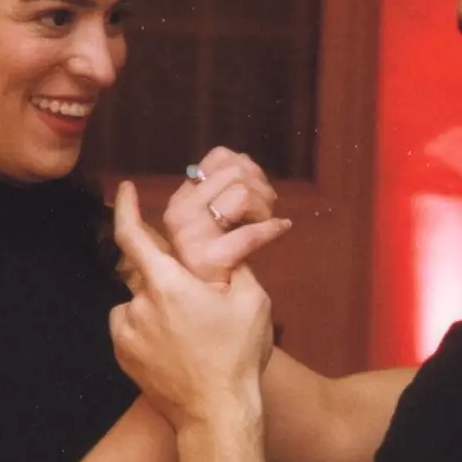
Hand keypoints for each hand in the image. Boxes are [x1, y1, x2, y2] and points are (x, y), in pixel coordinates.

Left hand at [110, 181, 274, 429]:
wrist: (217, 414)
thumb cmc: (237, 357)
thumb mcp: (253, 302)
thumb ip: (236, 265)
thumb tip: (228, 244)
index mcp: (169, 284)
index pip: (134, 236)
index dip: (127, 208)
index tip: (124, 189)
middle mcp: (140, 304)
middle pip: (145, 272)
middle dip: (168, 277)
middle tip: (197, 299)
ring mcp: (128, 332)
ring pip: (138, 301)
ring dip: (157, 304)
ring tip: (189, 330)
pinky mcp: (123, 354)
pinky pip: (131, 326)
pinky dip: (147, 327)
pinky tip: (175, 345)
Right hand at [164, 147, 291, 282]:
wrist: (204, 304)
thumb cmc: (213, 258)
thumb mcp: (210, 217)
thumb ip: (222, 188)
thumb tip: (245, 162)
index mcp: (182, 197)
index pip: (219, 156)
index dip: (247, 165)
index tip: (256, 184)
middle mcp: (181, 211)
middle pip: (234, 171)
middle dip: (260, 185)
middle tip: (266, 207)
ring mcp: (192, 234)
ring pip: (242, 193)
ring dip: (264, 206)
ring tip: (266, 220)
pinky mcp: (210, 257)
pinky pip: (250, 233)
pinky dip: (271, 229)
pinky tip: (281, 228)